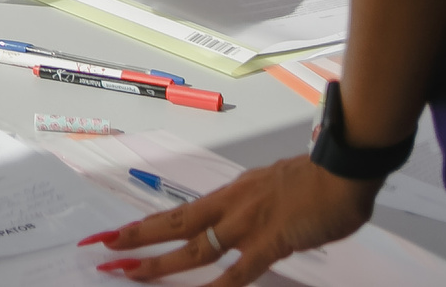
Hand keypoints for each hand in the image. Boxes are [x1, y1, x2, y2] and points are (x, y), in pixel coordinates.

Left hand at [84, 155, 376, 282]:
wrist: (342, 170)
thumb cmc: (315, 181)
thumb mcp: (273, 191)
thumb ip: (255, 208)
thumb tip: (248, 221)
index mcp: (230, 195)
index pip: (179, 212)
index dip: (146, 225)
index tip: (115, 234)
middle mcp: (230, 206)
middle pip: (174, 224)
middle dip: (137, 238)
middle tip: (102, 248)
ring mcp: (248, 223)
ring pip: (196, 247)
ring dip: (162, 263)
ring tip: (131, 272)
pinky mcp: (272, 240)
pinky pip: (241, 269)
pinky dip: (218, 285)